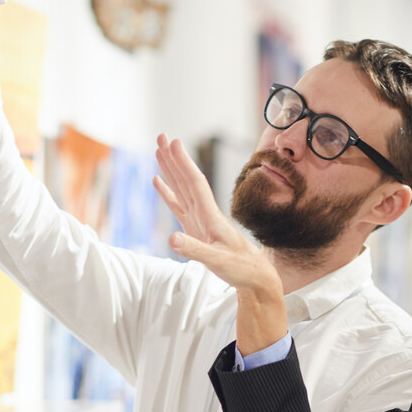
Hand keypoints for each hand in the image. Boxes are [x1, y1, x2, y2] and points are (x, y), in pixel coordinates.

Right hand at [153, 136, 274, 290]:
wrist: (254, 275)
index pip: (195, 183)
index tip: (174, 143)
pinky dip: (167, 192)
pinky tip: (158, 181)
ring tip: (158, 150)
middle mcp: (205, 212)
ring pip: (181, 188)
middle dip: (173, 158)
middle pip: (186, 179)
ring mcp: (199, 219)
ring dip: (170, 169)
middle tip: (160, 136)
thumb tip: (172, 239)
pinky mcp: (195, 228)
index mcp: (210, 216)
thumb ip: (194, 250)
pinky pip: (178, 205)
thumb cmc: (239, 267)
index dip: (184, 164)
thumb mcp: (217, 261)